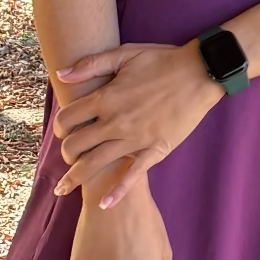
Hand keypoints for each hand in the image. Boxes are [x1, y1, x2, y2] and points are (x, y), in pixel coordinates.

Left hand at [52, 40, 222, 208]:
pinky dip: (117, 192)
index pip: (67, 118)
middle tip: (68, 156)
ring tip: (63, 189)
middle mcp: (115, 121)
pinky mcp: (155, 150)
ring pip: (96, 164)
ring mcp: (135, 139)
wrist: (200, 73)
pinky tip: (104, 205)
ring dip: (76, 178)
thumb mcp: (124, 54)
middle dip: (66, 153)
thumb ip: (90, 64)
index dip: (58, 127)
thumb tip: (61, 74)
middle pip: (76, 145)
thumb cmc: (162, 61)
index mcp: (106, 98)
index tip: (61, 131)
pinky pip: (133, 176)